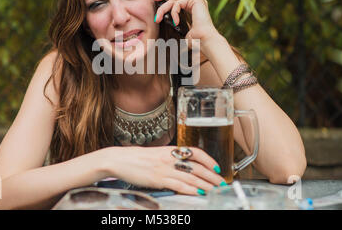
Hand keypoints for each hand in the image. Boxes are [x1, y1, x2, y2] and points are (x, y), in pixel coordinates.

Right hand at [101, 146, 225, 194]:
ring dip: (205, 184)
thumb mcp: (156, 154)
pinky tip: (198, 193)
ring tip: (215, 190)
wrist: (120, 160)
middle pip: (197, 166)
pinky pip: (179, 185)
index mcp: (170, 150)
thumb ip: (170, 159)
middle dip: (211, 176)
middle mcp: (170, 157)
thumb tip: (184, 167)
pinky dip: (191, 189)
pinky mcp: (158, 179)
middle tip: (221, 183)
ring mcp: (165, 168)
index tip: (216, 168)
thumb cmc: (136, 158)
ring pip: (191, 176)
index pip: (195, 152)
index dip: (208, 160)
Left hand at [153, 0, 219, 46]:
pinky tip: (176, 22)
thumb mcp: (181, 27)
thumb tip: (164, 21)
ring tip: (158, 19)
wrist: (204, 40)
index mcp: (194, 5)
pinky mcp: (196, 0)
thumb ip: (174, 20)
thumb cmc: (195, 38)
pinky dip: (174, 13)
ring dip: (164, 8)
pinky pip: (178, 3)